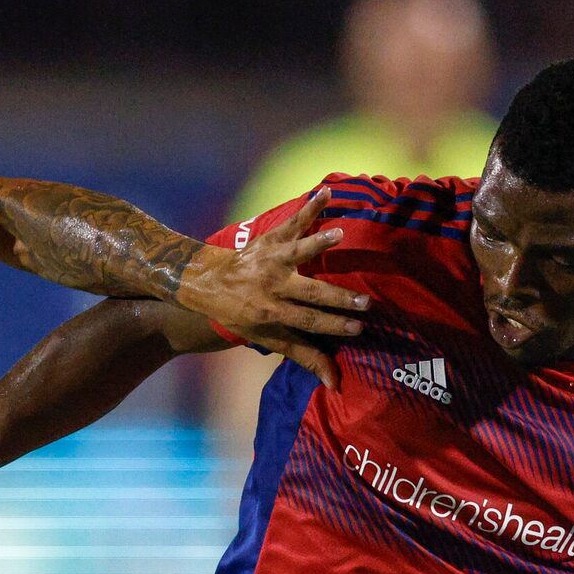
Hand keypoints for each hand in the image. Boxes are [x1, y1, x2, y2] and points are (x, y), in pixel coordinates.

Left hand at [173, 191, 369, 386]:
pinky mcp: (272, 239)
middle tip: (365, 301)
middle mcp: (273, 285)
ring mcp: (272, 259)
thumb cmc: (244, 315)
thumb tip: (335, 382)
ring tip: (339, 235)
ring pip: (298, 252)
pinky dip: (309, 206)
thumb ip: (304, 356)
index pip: (308, 321)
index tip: (358, 328)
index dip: (332, 325)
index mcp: (272, 312)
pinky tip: (326, 192)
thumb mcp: (269, 338)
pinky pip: (293, 222)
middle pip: (310, 293)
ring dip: (317, 244)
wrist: (209, 283)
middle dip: (337, 297)